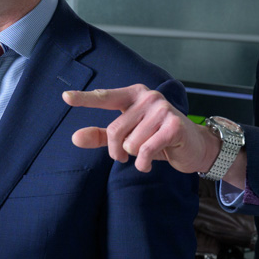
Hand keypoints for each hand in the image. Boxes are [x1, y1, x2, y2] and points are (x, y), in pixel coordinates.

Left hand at [62, 84, 217, 173]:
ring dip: (136, 156)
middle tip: (127, 155)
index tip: (65, 97)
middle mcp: (147, 97)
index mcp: (133, 95)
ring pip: (130, 144)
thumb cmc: (157, 137)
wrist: (193, 146)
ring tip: (148, 152)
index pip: (104, 97)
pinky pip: (145, 151)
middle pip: (115, 131)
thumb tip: (75, 137)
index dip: (84, 98)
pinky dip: (144, 163)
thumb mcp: (127, 136)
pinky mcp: (173, 126)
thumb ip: (101, 136)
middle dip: (118, 150)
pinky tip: (149, 163)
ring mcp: (162, 109)